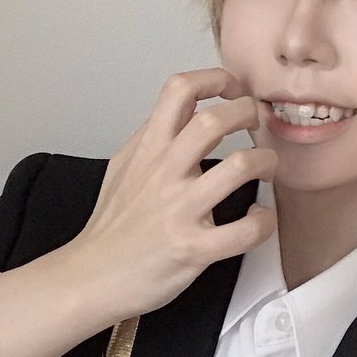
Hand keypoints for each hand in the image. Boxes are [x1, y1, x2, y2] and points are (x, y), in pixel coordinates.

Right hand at [59, 67, 277, 323]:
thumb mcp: (121, 168)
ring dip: (266, 162)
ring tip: (267, 167)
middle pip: (215, 120)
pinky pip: (245, 229)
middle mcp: (164, 172)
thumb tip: (177, 114)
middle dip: (248, 113)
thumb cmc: (111, 227)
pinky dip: (264, 221)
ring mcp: (180, 210)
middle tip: (258, 123)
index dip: (214, 79)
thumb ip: (150, 138)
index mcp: (148, 148)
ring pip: (240, 167)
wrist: (90, 277)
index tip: (233, 88)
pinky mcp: (193, 248)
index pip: (179, 90)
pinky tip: (260, 218)